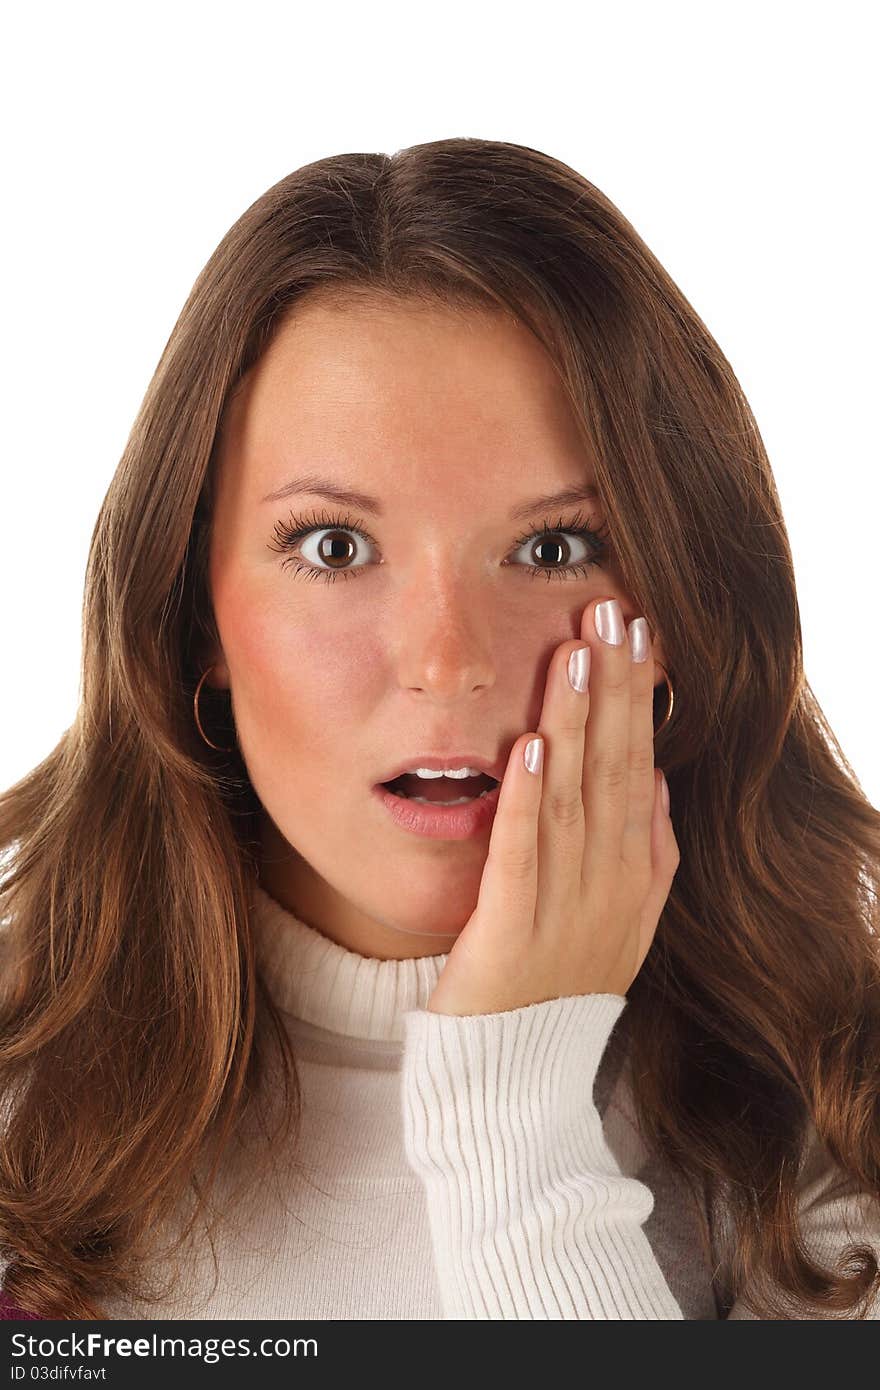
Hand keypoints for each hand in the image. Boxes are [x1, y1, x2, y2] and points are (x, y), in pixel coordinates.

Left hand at [425, 597, 679, 1016]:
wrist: (515, 1081)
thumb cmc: (557, 989)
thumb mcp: (620, 921)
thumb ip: (645, 852)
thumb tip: (652, 778)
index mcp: (633, 876)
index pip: (640, 767)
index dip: (639, 698)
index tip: (637, 633)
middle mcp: (608, 887)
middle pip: (616, 770)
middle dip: (616, 688)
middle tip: (614, 610)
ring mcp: (564, 911)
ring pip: (574, 802)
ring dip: (574, 724)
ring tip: (576, 653)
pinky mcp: (510, 936)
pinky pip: (520, 860)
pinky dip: (524, 804)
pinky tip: (525, 747)